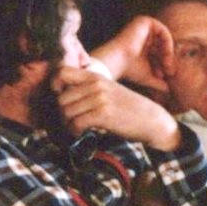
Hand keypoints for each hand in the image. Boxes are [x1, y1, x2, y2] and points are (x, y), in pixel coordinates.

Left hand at [52, 64, 181, 150]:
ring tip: (77, 128)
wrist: (150, 119)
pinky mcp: (103, 114)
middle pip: (61, 98)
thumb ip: (88, 89)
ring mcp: (100, 99)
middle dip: (63, 113)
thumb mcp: (108, 90)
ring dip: (68, 124)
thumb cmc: (127, 108)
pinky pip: (76, 123)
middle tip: (71, 121)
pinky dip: (75, 131)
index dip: (55, 85)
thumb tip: (62, 97)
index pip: (62, 72)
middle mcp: (96, 85)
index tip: (61, 98)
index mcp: (95, 76)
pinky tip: (82, 133)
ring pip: (67, 112)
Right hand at [89, 15, 177, 93]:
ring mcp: (143, 27)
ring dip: (169, 52)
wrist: (117, 61)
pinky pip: (163, 30)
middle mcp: (143, 35)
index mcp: (142, 45)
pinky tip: (166, 54)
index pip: (160, 52)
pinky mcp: (144, 21)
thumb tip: (168, 90)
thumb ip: (158, 82)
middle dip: (168, 59)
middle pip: (163, 45)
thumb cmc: (129, 70)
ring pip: (165, 39)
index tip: (167, 75)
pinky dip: (168, 42)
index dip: (165, 63)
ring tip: (167, 65)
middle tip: (170, 72)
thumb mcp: (147, 76)